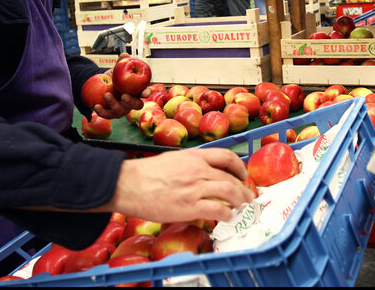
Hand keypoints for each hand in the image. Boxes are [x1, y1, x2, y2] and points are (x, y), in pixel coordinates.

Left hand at [94, 53, 143, 118]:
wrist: (100, 87)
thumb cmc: (114, 79)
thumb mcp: (117, 71)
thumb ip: (121, 63)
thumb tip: (124, 55)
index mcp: (136, 92)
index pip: (144, 93)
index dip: (146, 93)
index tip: (146, 92)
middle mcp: (131, 102)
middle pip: (136, 105)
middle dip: (131, 101)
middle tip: (124, 95)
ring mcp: (121, 110)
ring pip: (120, 110)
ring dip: (113, 104)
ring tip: (106, 95)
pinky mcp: (110, 114)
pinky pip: (107, 115)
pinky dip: (101, 111)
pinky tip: (96, 106)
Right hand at [107, 149, 255, 223]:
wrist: (128, 184)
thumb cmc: (145, 173)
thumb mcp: (173, 159)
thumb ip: (191, 164)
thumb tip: (203, 174)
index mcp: (194, 156)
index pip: (227, 157)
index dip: (240, 167)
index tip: (243, 175)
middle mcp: (198, 170)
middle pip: (231, 178)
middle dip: (243, 189)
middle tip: (247, 196)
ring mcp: (194, 188)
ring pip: (229, 192)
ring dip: (240, 201)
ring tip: (242, 207)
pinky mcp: (189, 207)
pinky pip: (217, 210)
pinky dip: (227, 214)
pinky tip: (227, 217)